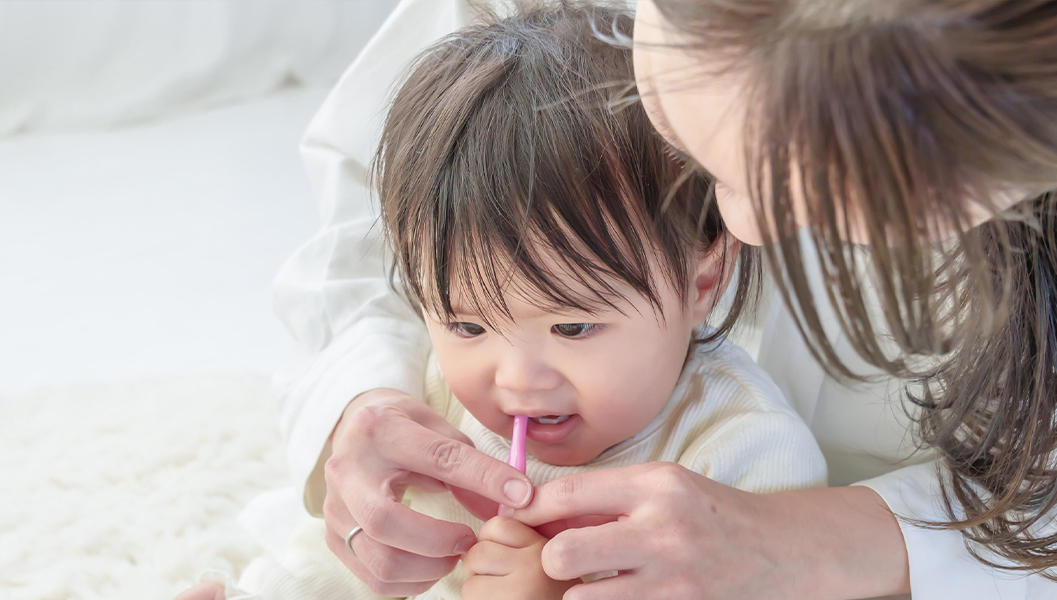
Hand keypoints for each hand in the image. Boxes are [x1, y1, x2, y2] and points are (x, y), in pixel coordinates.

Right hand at [322, 388, 533, 596]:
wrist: (355, 426)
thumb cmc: (404, 426)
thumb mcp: (439, 429)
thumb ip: (472, 465)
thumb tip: (513, 502)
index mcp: (380, 430)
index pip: (438, 458)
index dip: (483, 479)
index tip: (520, 496)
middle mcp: (348, 470)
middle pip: (386, 521)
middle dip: (438, 541)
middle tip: (470, 541)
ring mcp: (335, 506)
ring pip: (379, 558)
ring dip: (427, 568)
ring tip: (452, 555)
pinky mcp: (333, 536)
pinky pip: (372, 576)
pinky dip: (409, 582)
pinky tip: (431, 566)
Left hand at [462, 516, 576, 599]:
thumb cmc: (551, 596)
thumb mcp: (550, 567)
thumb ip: (523, 546)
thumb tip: (480, 537)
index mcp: (548, 547)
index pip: (498, 525)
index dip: (490, 542)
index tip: (501, 561)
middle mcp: (536, 564)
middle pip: (479, 550)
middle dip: (477, 568)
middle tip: (496, 585)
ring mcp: (520, 589)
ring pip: (470, 576)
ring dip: (476, 590)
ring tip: (501, 599)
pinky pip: (470, 595)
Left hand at [510, 462, 909, 599]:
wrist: (781, 552)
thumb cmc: (712, 514)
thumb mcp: (665, 487)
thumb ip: (609, 497)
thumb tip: (540, 509)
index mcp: (657, 484)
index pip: (568, 493)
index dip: (531, 508)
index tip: (518, 517)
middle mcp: (664, 528)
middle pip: (564, 553)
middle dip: (549, 560)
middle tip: (555, 561)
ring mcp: (673, 577)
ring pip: (581, 599)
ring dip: (576, 594)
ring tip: (589, 583)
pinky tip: (616, 596)